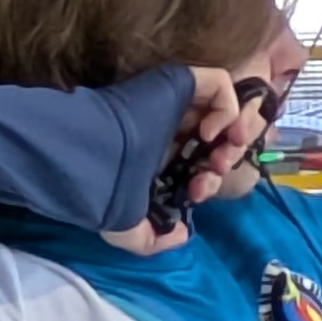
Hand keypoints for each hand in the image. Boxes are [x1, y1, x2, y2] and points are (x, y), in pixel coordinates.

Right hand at [120, 66, 275, 251]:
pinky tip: (212, 133)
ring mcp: (174, 100)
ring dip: (234, 134)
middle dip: (229, 156)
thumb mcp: (127, 229)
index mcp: (161, 151)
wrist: (87, 162)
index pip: (203, 156)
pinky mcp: (178, 81)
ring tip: (220, 155)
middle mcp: (170, 123)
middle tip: (216, 171)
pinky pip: (220, 83)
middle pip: (222, 131)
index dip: (212, 175)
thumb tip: (180, 234)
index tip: (199, 191)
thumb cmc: (102, 190)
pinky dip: (228, 108)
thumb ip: (153, 239)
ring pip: (226, 106)